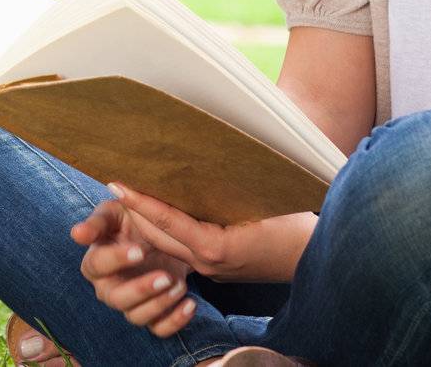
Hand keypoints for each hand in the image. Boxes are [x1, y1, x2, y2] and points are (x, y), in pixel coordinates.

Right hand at [71, 196, 196, 338]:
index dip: (117, 259)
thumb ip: (98, 221)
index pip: (97, 265)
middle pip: (117, 299)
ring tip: (179, 286)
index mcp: (95, 262)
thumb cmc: (132, 220)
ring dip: (160, 304)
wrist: (162, 233)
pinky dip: (175, 321)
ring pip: (137, 317)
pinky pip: (159, 329)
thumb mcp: (116, 212)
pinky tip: (190, 304)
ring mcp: (131, 304)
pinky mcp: (152, 315)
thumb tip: (76, 233)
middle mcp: (109, 288)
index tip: (139, 251)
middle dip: (141, 289)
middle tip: (165, 277)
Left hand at [109, 182, 317, 283]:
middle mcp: (207, 263)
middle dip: (134, 211)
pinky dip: (166, 230)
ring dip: (147, 221)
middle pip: (158, 236)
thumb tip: (198, 160)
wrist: (317, 260)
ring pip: (168, 245)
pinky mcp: (218, 268)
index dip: (140, 202)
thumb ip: (224, 188)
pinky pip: (183, 248)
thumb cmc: (295, 226)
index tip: (116, 184)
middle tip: (113, 183)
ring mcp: (211, 270)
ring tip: (127, 193)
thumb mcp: (261, 203)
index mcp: (216, 248)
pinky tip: (157, 210)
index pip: (167, 222)